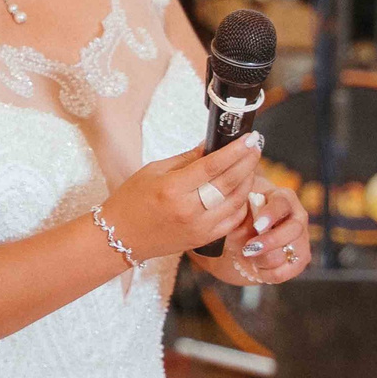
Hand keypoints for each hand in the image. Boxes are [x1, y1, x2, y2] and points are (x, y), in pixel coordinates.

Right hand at [96, 132, 268, 262]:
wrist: (120, 237)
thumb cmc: (131, 201)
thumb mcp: (154, 171)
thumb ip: (186, 159)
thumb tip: (212, 145)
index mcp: (173, 188)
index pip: (213, 165)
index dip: (235, 150)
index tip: (249, 138)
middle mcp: (189, 209)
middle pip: (229, 182)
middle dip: (248, 162)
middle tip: (256, 146)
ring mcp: (198, 227)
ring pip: (236, 202)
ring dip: (248, 181)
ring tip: (251, 165)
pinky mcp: (202, 240)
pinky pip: (232, 221)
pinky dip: (241, 204)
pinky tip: (242, 190)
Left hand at [193, 181, 311, 285]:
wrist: (247, 238)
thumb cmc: (243, 219)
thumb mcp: (239, 214)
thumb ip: (244, 215)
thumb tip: (249, 225)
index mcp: (283, 198)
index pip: (282, 204)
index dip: (271, 214)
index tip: (257, 225)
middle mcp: (298, 217)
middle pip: (293, 230)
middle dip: (269, 241)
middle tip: (248, 249)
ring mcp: (302, 239)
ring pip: (286, 254)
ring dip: (262, 258)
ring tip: (248, 255)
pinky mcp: (301, 259)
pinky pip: (285, 272)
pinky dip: (267, 273)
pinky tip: (256, 268)